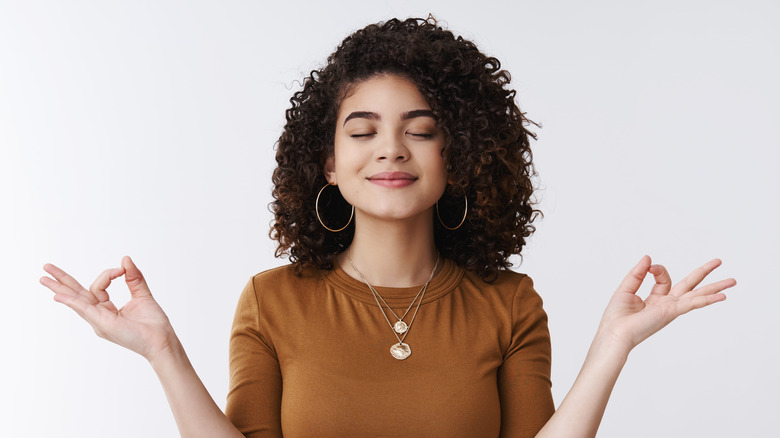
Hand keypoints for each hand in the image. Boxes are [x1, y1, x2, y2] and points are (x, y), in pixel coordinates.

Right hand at [40, 256, 177, 361]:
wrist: (162, 340)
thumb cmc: (153, 324)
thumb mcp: (142, 295)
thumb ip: (133, 277)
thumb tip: (125, 259)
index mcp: (107, 310)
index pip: (98, 287)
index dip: (108, 274)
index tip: (121, 269)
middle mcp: (99, 316)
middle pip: (77, 294)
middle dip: (62, 281)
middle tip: (46, 268)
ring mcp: (99, 321)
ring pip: (77, 300)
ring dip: (60, 288)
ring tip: (43, 278)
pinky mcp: (103, 324)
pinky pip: (85, 309)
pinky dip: (72, 301)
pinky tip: (59, 296)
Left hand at [597, 255, 735, 352]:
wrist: (615, 334)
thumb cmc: (617, 317)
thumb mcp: (626, 288)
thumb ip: (638, 273)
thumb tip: (648, 258)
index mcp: (655, 299)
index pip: (665, 278)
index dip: (658, 269)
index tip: (649, 267)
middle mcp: (666, 304)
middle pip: (689, 284)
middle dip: (704, 273)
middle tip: (719, 262)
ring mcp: (671, 308)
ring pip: (697, 294)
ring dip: (715, 288)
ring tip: (733, 281)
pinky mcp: (671, 312)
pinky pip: (692, 303)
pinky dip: (707, 299)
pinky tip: (722, 296)